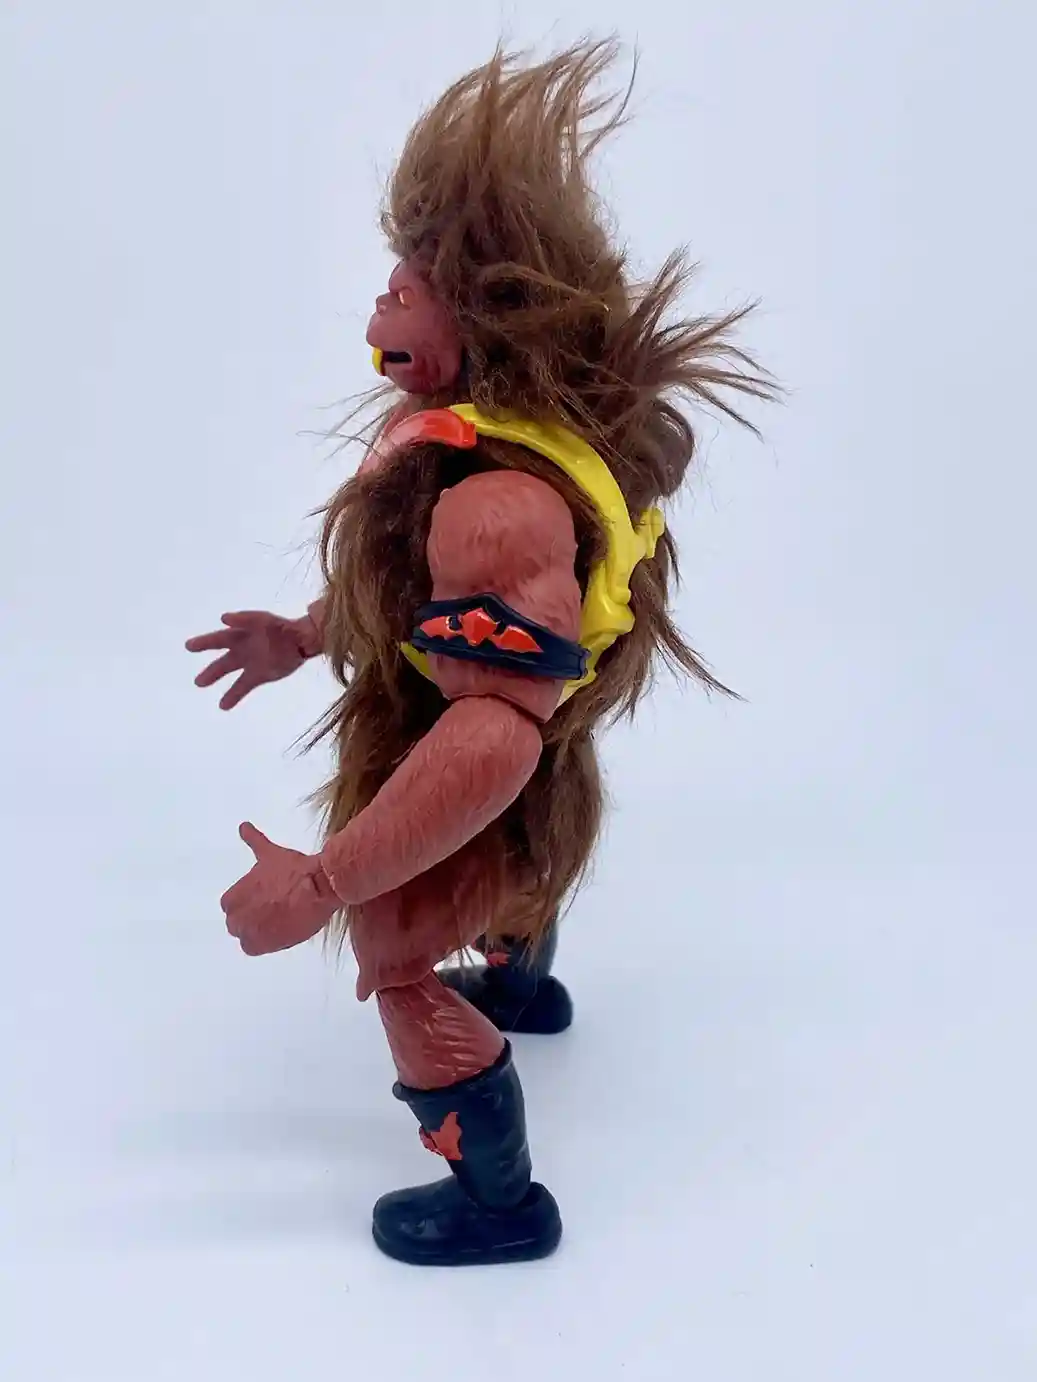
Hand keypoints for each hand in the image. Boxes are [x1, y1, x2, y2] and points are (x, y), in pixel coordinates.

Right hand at [186, 610, 319, 709]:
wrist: (300, 640)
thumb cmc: (281, 627)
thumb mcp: (263, 620)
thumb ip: (244, 618)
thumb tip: (223, 618)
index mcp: (240, 634)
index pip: (219, 638)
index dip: (204, 642)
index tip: (190, 646)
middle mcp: (241, 649)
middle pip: (222, 660)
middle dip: (210, 669)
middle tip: (197, 680)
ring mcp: (249, 663)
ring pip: (229, 673)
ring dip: (216, 679)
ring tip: (200, 685)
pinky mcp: (259, 675)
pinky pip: (243, 686)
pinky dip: (233, 696)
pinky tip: (223, 706)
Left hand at [221, 823, 339, 955]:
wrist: (317, 888)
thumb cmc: (294, 869)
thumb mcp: (271, 853)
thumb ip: (254, 841)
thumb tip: (243, 826)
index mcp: (235, 896)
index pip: (230, 905)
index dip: (246, 902)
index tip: (261, 898)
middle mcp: (238, 916)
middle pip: (236, 923)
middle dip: (250, 918)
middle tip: (271, 910)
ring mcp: (250, 932)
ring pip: (246, 937)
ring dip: (257, 931)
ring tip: (278, 922)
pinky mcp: (265, 945)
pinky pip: (255, 948)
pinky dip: (265, 942)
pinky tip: (280, 933)